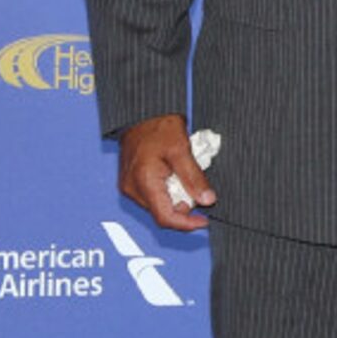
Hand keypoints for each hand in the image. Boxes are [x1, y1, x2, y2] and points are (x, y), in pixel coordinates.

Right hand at [118, 113, 212, 230]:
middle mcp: (132, 189)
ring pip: (158, 205)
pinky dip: (168, 191)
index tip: (203, 220)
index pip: (165, 218)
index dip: (187, 224)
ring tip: (185, 178)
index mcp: (144, 183)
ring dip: (176, 198)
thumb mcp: (181, 150)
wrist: (141, 113)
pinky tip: (175, 177)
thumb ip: (194, 177)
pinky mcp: (131, 182)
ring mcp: (130, 186)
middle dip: (183, 207)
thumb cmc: (158, 127)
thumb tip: (207, 200)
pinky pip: (152, 196)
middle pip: (162, 213)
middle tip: (198, 190)